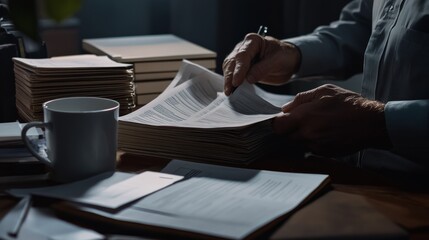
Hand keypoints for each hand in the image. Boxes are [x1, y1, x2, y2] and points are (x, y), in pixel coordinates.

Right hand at [223, 33, 300, 95]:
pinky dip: (231, 83)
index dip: (239, 69)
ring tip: (229, 92)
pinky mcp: (241, 68)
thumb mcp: (278, 60)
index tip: (237, 82)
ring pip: (229, 68)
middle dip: (229, 76)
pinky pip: (233, 75)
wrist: (288, 61)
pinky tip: (232, 91)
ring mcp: (241, 58)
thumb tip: (248, 79)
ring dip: (228, 80)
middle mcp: (243, 48)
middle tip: (229, 90)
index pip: (242, 55)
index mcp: (252, 41)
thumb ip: (263, 68)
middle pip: (232, 62)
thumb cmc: (284, 55)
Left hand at [272, 84, 391, 156]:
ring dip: (302, 135)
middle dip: (290, 128)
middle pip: (286, 136)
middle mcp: (307, 134)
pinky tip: (325, 132)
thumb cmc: (349, 104)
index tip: (283, 118)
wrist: (371, 123)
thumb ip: (301, 99)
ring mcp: (315, 146)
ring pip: (298, 142)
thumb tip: (285, 108)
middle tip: (302, 120)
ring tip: (317, 124)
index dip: (278, 122)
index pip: (277, 126)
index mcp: (303, 118)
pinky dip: (313, 141)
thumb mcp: (324, 91)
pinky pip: (311, 148)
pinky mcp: (324, 153)